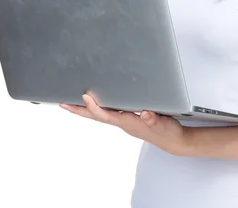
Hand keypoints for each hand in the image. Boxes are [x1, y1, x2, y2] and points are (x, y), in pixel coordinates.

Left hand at [60, 94, 189, 155]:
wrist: (174, 142)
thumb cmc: (167, 133)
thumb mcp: (163, 124)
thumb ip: (153, 119)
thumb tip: (144, 113)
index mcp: (128, 122)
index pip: (106, 114)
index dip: (95, 106)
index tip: (85, 96)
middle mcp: (123, 122)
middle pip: (97, 116)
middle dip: (80, 110)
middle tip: (63, 104)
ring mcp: (124, 122)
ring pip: (100, 115)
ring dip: (86, 109)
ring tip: (73, 102)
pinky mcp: (128, 119)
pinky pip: (108, 113)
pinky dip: (98, 108)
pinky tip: (96, 103)